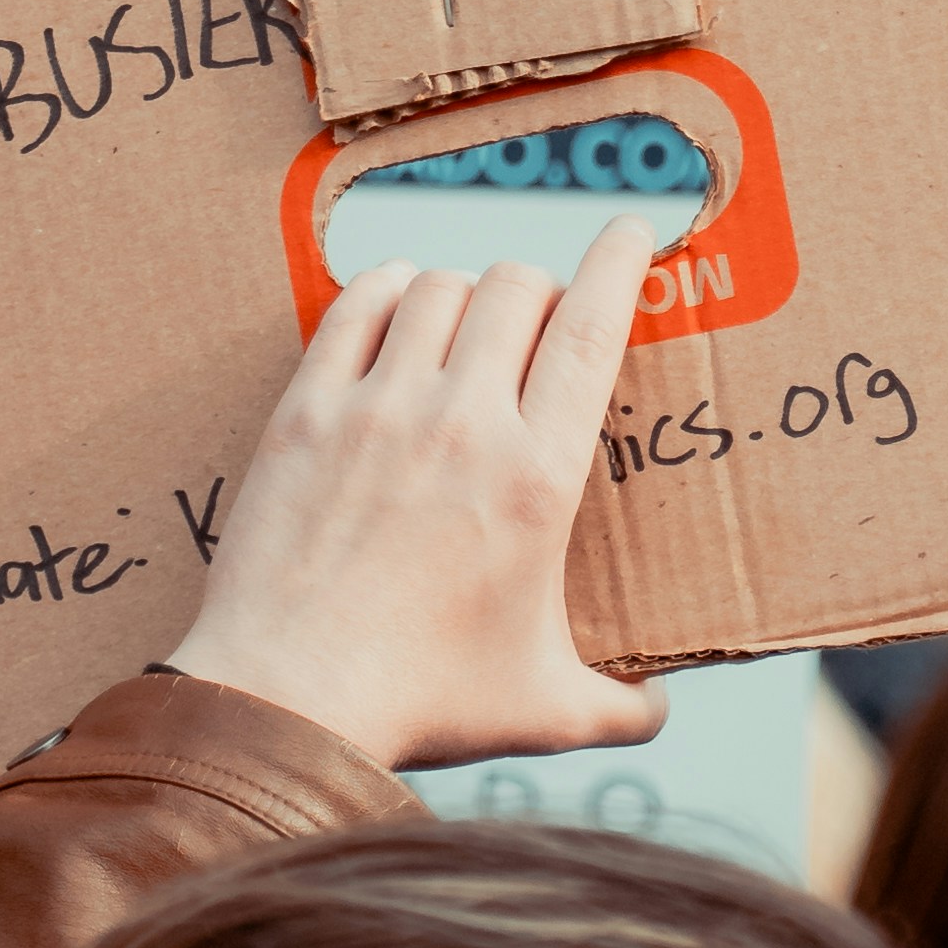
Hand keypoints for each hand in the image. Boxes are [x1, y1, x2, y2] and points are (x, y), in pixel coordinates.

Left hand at [166, 220, 665, 773]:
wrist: (289, 703)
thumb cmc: (419, 702)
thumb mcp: (542, 709)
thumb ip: (619, 706)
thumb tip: (658, 714)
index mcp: (537, 478)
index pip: (594, 329)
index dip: (620, 263)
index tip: (631, 233)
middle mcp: (465, 423)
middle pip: (518, 288)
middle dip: (541, 288)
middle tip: (540, 319)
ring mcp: (380, 408)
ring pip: (441, 287)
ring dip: (466, 291)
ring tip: (468, 324)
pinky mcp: (308, 411)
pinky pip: (356, 307)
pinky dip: (386, 289)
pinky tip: (396, 303)